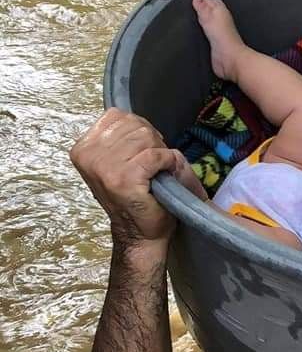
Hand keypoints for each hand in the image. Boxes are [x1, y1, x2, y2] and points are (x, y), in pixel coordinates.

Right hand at [70, 108, 184, 245]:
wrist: (139, 234)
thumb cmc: (134, 199)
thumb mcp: (119, 161)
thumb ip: (123, 137)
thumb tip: (140, 120)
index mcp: (83, 148)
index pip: (117, 116)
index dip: (139, 131)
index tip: (142, 153)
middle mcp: (89, 156)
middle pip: (134, 124)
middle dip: (152, 142)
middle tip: (153, 167)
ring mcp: (104, 167)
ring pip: (146, 137)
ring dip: (161, 153)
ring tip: (157, 173)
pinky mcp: (124, 178)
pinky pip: (155, 155)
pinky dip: (168, 162)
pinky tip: (164, 176)